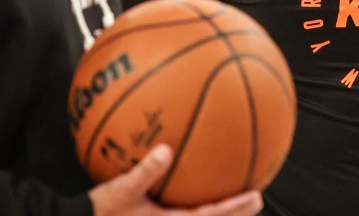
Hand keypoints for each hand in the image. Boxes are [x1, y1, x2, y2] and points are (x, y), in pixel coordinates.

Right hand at [89, 144, 262, 215]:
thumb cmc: (102, 211)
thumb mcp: (122, 189)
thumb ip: (146, 170)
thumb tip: (166, 149)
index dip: (234, 208)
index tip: (256, 196)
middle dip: (236, 212)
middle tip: (257, 198)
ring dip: (221, 212)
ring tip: (238, 199)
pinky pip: (184, 215)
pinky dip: (198, 207)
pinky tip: (196, 190)